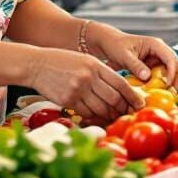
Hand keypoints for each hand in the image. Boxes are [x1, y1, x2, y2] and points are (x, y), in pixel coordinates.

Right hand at [26, 48, 144, 122]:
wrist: (37, 65)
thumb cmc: (62, 62)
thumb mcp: (85, 60)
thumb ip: (101, 72)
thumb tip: (120, 90)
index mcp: (95, 65)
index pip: (121, 83)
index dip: (133, 96)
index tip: (139, 104)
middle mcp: (88, 77)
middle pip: (114, 98)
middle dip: (123, 109)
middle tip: (126, 114)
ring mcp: (78, 89)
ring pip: (101, 108)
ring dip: (109, 115)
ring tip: (112, 117)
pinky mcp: (68, 100)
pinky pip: (87, 113)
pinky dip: (94, 117)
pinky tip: (96, 116)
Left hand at [87, 24, 177, 89]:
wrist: (108, 44)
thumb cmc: (115, 45)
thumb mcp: (124, 55)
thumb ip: (135, 65)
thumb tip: (147, 77)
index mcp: (156, 44)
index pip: (171, 58)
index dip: (173, 72)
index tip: (168, 85)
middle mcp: (159, 51)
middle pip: (175, 66)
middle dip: (174, 80)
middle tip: (170, 94)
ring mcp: (157, 59)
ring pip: (170, 73)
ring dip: (169, 83)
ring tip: (165, 96)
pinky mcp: (152, 67)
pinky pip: (160, 77)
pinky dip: (160, 85)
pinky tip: (156, 94)